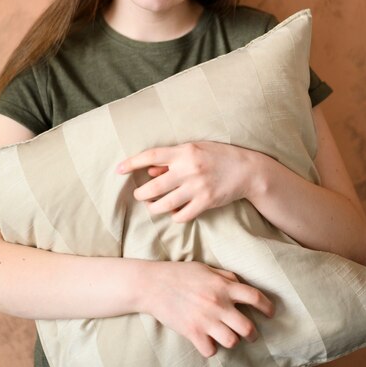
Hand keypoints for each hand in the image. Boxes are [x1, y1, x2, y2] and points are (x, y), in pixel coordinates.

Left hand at [117, 141, 264, 221]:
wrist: (247, 169)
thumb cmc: (218, 156)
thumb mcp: (195, 149)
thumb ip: (172, 159)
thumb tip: (149, 170)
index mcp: (184, 151)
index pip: (151, 156)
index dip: (132, 163)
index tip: (118, 170)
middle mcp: (189, 169)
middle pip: (153, 186)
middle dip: (142, 194)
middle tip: (140, 195)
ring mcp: (197, 187)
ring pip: (164, 204)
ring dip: (154, 208)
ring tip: (153, 206)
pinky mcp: (206, 202)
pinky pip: (182, 216)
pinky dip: (175, 217)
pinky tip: (174, 213)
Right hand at [140, 260, 273, 357]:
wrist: (153, 284)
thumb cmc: (179, 273)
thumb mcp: (205, 268)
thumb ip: (225, 276)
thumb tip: (240, 284)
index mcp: (223, 286)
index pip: (255, 297)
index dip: (267, 306)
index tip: (271, 312)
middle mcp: (218, 304)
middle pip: (248, 327)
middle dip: (252, 333)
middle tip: (250, 333)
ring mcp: (205, 320)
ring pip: (232, 342)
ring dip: (232, 340)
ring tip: (228, 336)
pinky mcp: (192, 332)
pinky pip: (211, 351)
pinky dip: (211, 348)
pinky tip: (207, 340)